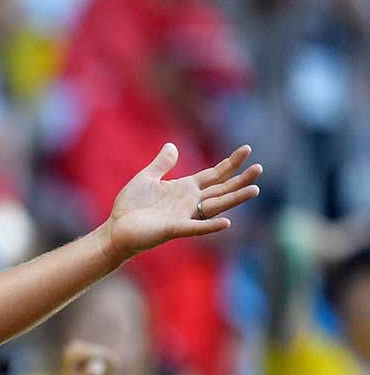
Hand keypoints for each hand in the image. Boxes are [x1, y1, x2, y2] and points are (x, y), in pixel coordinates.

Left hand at [100, 144, 261, 259]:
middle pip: (221, 189)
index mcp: (184, 188)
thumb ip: (161, 164)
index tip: (247, 149)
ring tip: (255, 190)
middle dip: (240, 179)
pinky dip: (210, 226)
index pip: (214, 174)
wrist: (115, 229)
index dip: (230, 163)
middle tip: (260, 168)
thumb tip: (171, 145)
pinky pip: (195, 227)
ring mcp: (183, 216)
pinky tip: (226, 222)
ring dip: (234, 199)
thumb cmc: (130, 206)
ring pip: (215, 207)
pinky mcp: (173, 229)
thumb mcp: (146, 178)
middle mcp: (189, 202)